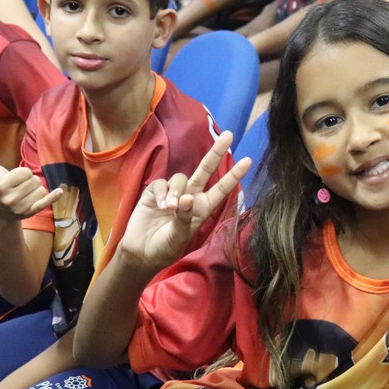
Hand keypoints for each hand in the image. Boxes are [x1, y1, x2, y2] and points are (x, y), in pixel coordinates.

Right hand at [0, 135, 61, 222]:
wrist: (0, 212)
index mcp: (0, 186)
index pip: (25, 171)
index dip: (21, 173)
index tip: (13, 179)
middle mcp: (10, 198)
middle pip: (35, 179)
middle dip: (29, 181)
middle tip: (18, 188)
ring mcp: (21, 207)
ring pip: (41, 188)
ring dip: (35, 190)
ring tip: (23, 195)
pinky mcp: (31, 213)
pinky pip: (45, 202)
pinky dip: (53, 197)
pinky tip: (60, 191)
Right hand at [117, 131, 249, 272]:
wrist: (141, 253)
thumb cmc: (165, 248)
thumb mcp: (178, 236)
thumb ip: (184, 217)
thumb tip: (187, 197)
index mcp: (203, 208)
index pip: (221, 189)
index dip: (234, 175)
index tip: (248, 160)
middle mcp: (191, 197)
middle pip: (205, 170)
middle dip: (216, 152)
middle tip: (228, 135)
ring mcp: (173, 193)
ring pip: (180, 178)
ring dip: (176, 191)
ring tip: (169, 209)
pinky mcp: (155, 192)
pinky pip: (161, 184)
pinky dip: (161, 194)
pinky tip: (158, 206)